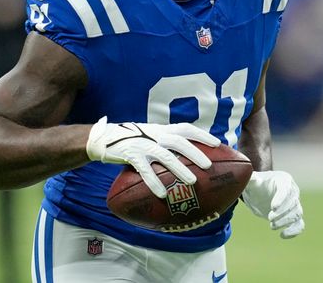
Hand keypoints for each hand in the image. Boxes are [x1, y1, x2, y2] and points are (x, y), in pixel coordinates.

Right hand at [86, 116, 219, 197]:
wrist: (105, 138)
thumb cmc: (133, 140)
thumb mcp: (151, 135)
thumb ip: (166, 142)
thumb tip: (188, 156)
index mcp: (162, 129)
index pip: (186, 128)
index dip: (202, 135)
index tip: (217, 143)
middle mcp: (155, 135)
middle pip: (179, 142)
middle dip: (195, 152)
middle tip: (209, 165)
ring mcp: (143, 144)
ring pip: (165, 156)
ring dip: (180, 169)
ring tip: (192, 181)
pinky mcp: (131, 155)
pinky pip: (144, 170)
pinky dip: (154, 181)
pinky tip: (162, 193)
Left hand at [242, 170, 304, 238]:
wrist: (261, 193)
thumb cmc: (258, 185)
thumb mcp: (253, 181)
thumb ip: (251, 179)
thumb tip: (249, 176)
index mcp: (284, 180)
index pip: (286, 189)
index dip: (281, 199)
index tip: (273, 208)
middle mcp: (292, 191)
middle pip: (293, 202)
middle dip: (282, 212)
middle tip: (270, 218)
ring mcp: (295, 204)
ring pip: (297, 213)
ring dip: (286, 221)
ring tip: (272, 226)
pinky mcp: (293, 217)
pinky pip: (299, 224)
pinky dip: (294, 231)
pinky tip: (282, 235)